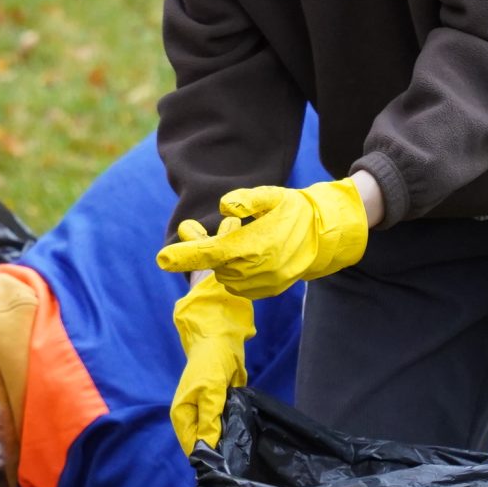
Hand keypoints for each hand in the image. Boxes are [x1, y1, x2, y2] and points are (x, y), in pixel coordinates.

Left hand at [156, 178, 367, 297]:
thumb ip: (247, 200)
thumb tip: (223, 206)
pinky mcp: (269, 290)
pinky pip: (241, 286)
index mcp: (253, 245)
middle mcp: (256, 269)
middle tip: (212, 230)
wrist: (326, 235)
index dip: (184, 255)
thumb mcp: (273, 196)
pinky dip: (237, 272)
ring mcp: (264, 283)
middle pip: (215, 264)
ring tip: (241, 242)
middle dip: (208, 249)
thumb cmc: (295, 210)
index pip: (211, 252)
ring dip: (224, 262)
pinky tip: (249, 256)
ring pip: (226, 276)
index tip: (161, 259)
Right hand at [170, 274, 254, 453]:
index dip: (208, 458)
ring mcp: (207, 413)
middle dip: (220, 451)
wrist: (221, 339)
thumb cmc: (211, 362)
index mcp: (182, 416)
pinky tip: (247, 437)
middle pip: (205, 445)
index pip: (193, 448)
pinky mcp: (221, 408)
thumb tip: (209, 450)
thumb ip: (210, 420)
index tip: (227, 467)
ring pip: (218, 437)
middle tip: (240, 461)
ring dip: (229, 441)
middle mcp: (192, 418)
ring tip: (245, 452)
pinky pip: (228, 426)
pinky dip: (236, 430)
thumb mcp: (210, 391)